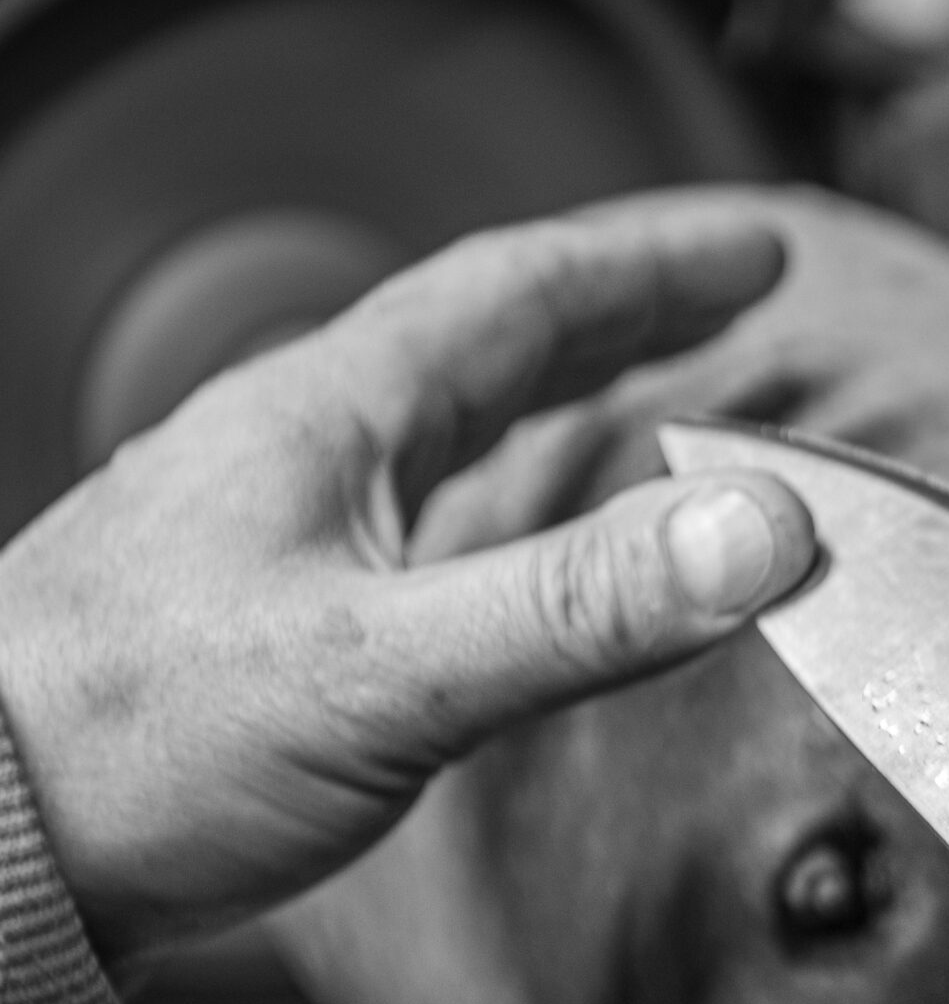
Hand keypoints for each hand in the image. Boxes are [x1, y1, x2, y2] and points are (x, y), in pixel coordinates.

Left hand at [0, 199, 816, 959]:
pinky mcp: (262, 619)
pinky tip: (504, 543)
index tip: (756, 253)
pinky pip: (412, 512)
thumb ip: (582, 602)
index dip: (650, 266)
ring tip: (640, 392)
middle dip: (619, 311)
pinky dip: (496, 493)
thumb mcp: (387, 671)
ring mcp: (272, 531)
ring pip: (442, 421)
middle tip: (728, 298)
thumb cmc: (135, 750)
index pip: (517, 294)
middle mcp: (298, 455)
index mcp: (328, 423)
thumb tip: (760, 529)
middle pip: (484, 341)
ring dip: (554, 392)